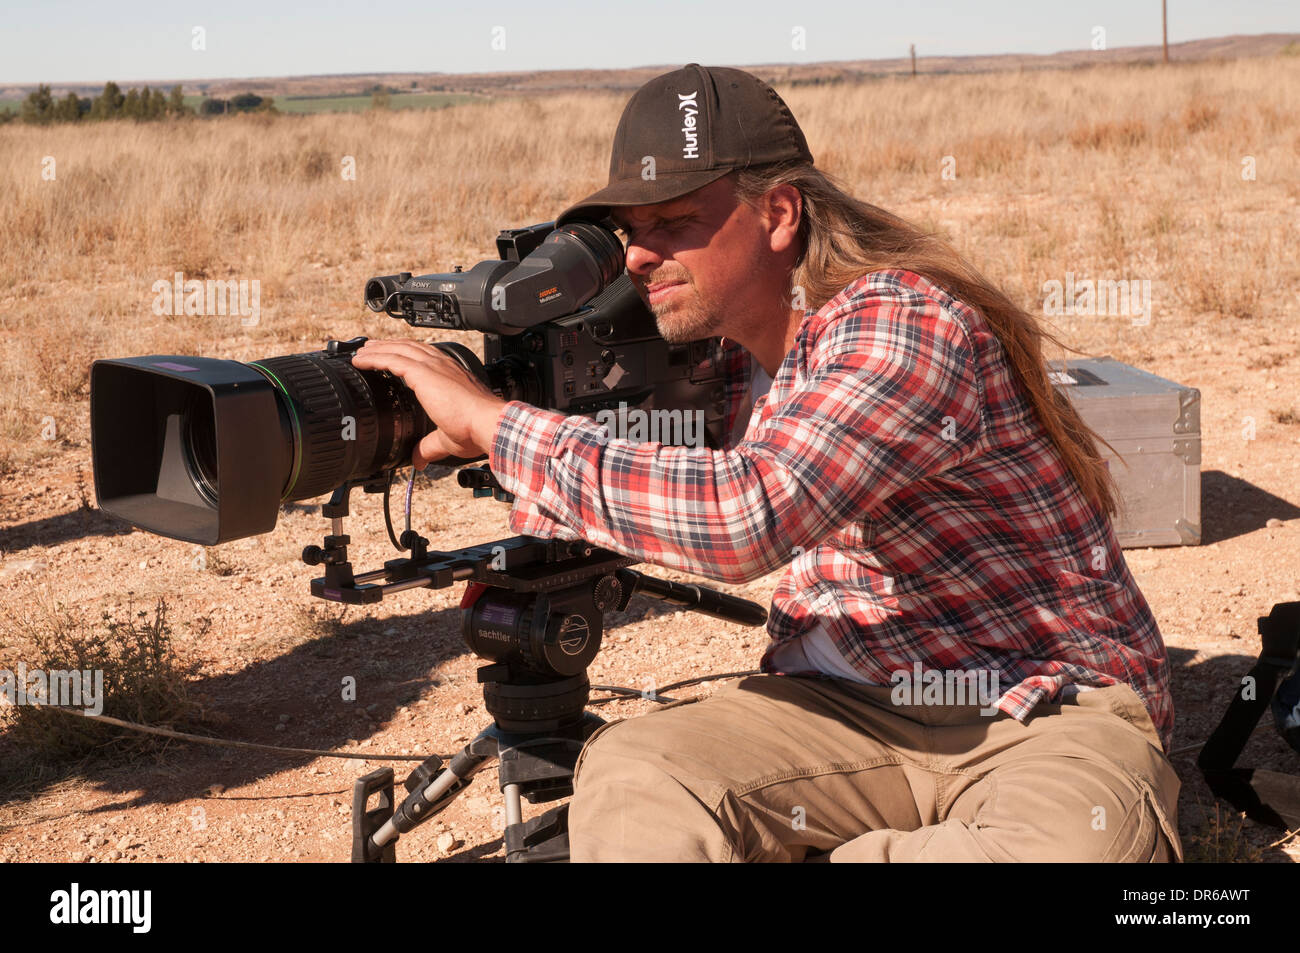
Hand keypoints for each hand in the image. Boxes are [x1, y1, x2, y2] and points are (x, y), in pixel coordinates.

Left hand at [350, 339, 507, 468]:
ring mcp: (433, 366)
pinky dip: (374, 358)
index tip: (393, 358)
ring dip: (378, 349)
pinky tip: (360, 360)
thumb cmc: (475, 429)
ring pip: (398, 350)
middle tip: (371, 348)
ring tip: (362, 350)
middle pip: (410, 348)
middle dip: (390, 346)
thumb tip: (418, 460)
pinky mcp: (423, 372)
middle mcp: (442, 366)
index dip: (407, 355)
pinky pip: (391, 359)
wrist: (486, 424)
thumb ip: (429, 447)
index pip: (425, 358)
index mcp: (451, 376)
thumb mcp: (446, 439)